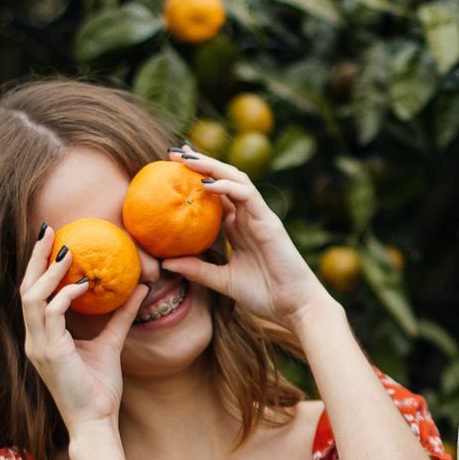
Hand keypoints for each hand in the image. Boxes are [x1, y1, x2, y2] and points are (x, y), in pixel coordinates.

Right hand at [19, 222, 141, 430]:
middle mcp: (34, 339)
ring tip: (64, 251)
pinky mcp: (49, 353)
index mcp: (43, 336)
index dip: (38, 265)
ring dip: (47, 272)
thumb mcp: (112, 344)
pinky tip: (82, 284)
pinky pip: (51, 313)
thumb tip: (139, 287)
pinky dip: (64, 295)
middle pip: (25, 288)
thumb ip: (121, 316)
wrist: (96, 422)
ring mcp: (38, 346)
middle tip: (46, 228)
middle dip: (35, 257)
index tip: (50, 239)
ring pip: (32, 297)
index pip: (33, 293)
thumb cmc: (99, 389)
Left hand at [158, 150, 329, 329]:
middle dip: (200, 162)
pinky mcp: (268, 221)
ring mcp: (259, 215)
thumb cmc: (264, 295)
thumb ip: (197, 270)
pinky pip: (247, 195)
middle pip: (223, 178)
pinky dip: (227, 186)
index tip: (170, 167)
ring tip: (186, 158)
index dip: (195, 177)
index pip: (215, 193)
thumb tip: (165, 263)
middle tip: (173, 151)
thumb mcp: (222, 281)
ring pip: (235, 179)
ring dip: (211, 165)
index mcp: (238, 226)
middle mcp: (248, 215)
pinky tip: (206, 184)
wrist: (294, 307)